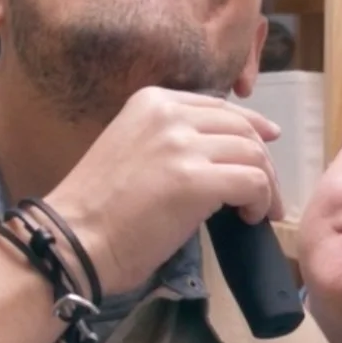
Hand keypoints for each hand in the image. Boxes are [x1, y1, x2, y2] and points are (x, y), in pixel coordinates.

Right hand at [46, 87, 282, 295]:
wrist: (74, 241)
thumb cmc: (98, 210)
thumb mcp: (132, 149)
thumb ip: (170, 141)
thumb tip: (218, 153)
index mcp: (152, 101)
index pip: (218, 107)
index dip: (251, 126)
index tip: (267, 142)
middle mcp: (169, 114)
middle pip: (242, 128)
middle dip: (263, 160)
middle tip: (266, 192)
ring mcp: (182, 145)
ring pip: (253, 154)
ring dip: (265, 185)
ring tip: (258, 211)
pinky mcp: (196, 180)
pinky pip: (253, 181)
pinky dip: (261, 200)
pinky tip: (249, 218)